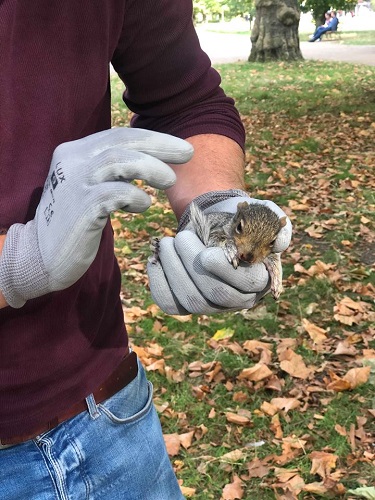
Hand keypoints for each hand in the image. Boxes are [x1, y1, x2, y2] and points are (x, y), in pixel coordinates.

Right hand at [0, 128, 192, 307]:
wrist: (42, 255)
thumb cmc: (75, 222)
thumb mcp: (92, 188)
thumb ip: (112, 173)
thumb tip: (151, 162)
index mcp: (75, 153)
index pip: (119, 136)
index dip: (153, 138)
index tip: (179, 147)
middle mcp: (72, 162)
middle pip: (121, 142)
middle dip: (159, 144)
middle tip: (187, 153)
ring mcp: (74, 184)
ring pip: (116, 161)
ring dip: (150, 167)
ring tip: (169, 180)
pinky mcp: (79, 209)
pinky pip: (112, 194)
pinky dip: (134, 196)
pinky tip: (142, 205)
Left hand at [147, 193, 291, 314]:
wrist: (216, 223)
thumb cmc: (241, 219)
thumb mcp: (265, 214)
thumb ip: (279, 224)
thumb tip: (279, 245)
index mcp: (260, 279)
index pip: (245, 283)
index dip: (223, 270)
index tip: (206, 251)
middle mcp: (238, 299)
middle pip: (213, 294)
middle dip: (191, 264)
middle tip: (179, 237)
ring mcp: (212, 305)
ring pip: (190, 300)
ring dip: (173, 270)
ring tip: (166, 243)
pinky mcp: (187, 304)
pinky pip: (170, 304)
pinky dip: (158, 283)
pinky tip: (155, 260)